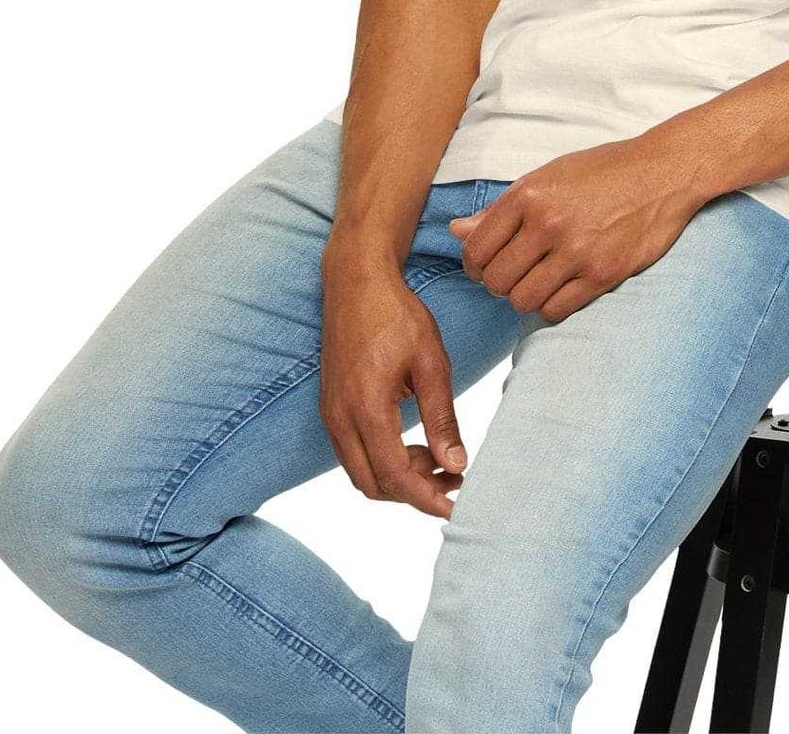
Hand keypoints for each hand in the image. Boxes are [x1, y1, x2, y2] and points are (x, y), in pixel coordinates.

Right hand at [318, 245, 467, 518]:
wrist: (356, 281)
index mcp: (365, 408)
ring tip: (440, 461)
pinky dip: (384, 460)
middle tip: (453, 481)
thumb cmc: (396, 314)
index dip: (426, 499)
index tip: (457, 506)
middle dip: (414, 493)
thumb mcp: (431, 361)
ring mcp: (331, 414)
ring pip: (362, 473)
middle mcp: (340, 418)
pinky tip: (415, 443)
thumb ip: (441, 417)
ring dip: (399, 478)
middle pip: (373, 485)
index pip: (394, 477)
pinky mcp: (331, 407)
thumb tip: (455, 466)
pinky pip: (354, 453)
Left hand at [448, 136, 702, 322]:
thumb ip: (501, 209)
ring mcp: (576, 251)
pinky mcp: (602, 274)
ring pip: (522, 300)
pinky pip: (555, 310)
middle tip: (513, 275)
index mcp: (528, 194)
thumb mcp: (548, 176)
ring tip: (537, 282)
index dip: (474, 265)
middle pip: (496, 280)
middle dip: (498, 284)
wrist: (662, 172)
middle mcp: (547, 223)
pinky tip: (560, 289)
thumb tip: (456, 232)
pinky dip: (551, 306)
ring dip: (524, 297)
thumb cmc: (603, 171)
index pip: (476, 249)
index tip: (486, 265)